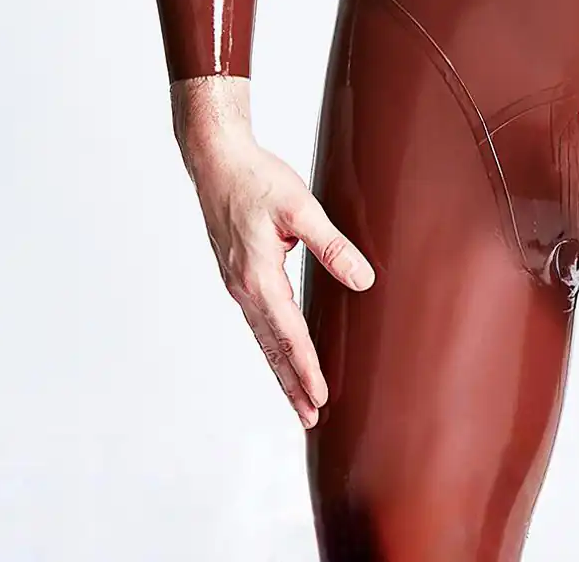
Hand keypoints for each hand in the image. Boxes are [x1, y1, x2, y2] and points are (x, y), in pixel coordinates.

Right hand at [177, 103, 374, 429]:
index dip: (307, 367)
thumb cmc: (257, 179)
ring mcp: (237, 283)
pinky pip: (258, 320)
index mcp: (258, 276)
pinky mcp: (237, 274)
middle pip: (271, 347)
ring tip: (298, 399)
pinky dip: (271, 344)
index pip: (289, 333)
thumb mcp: (300, 207)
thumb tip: (363, 279)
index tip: (321, 397)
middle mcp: (244, 287)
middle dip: (291, 384)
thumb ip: (332, 245)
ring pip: (263, 337)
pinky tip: (281, 351)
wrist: (215, 160)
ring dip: (281, 369)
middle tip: (310, 419)